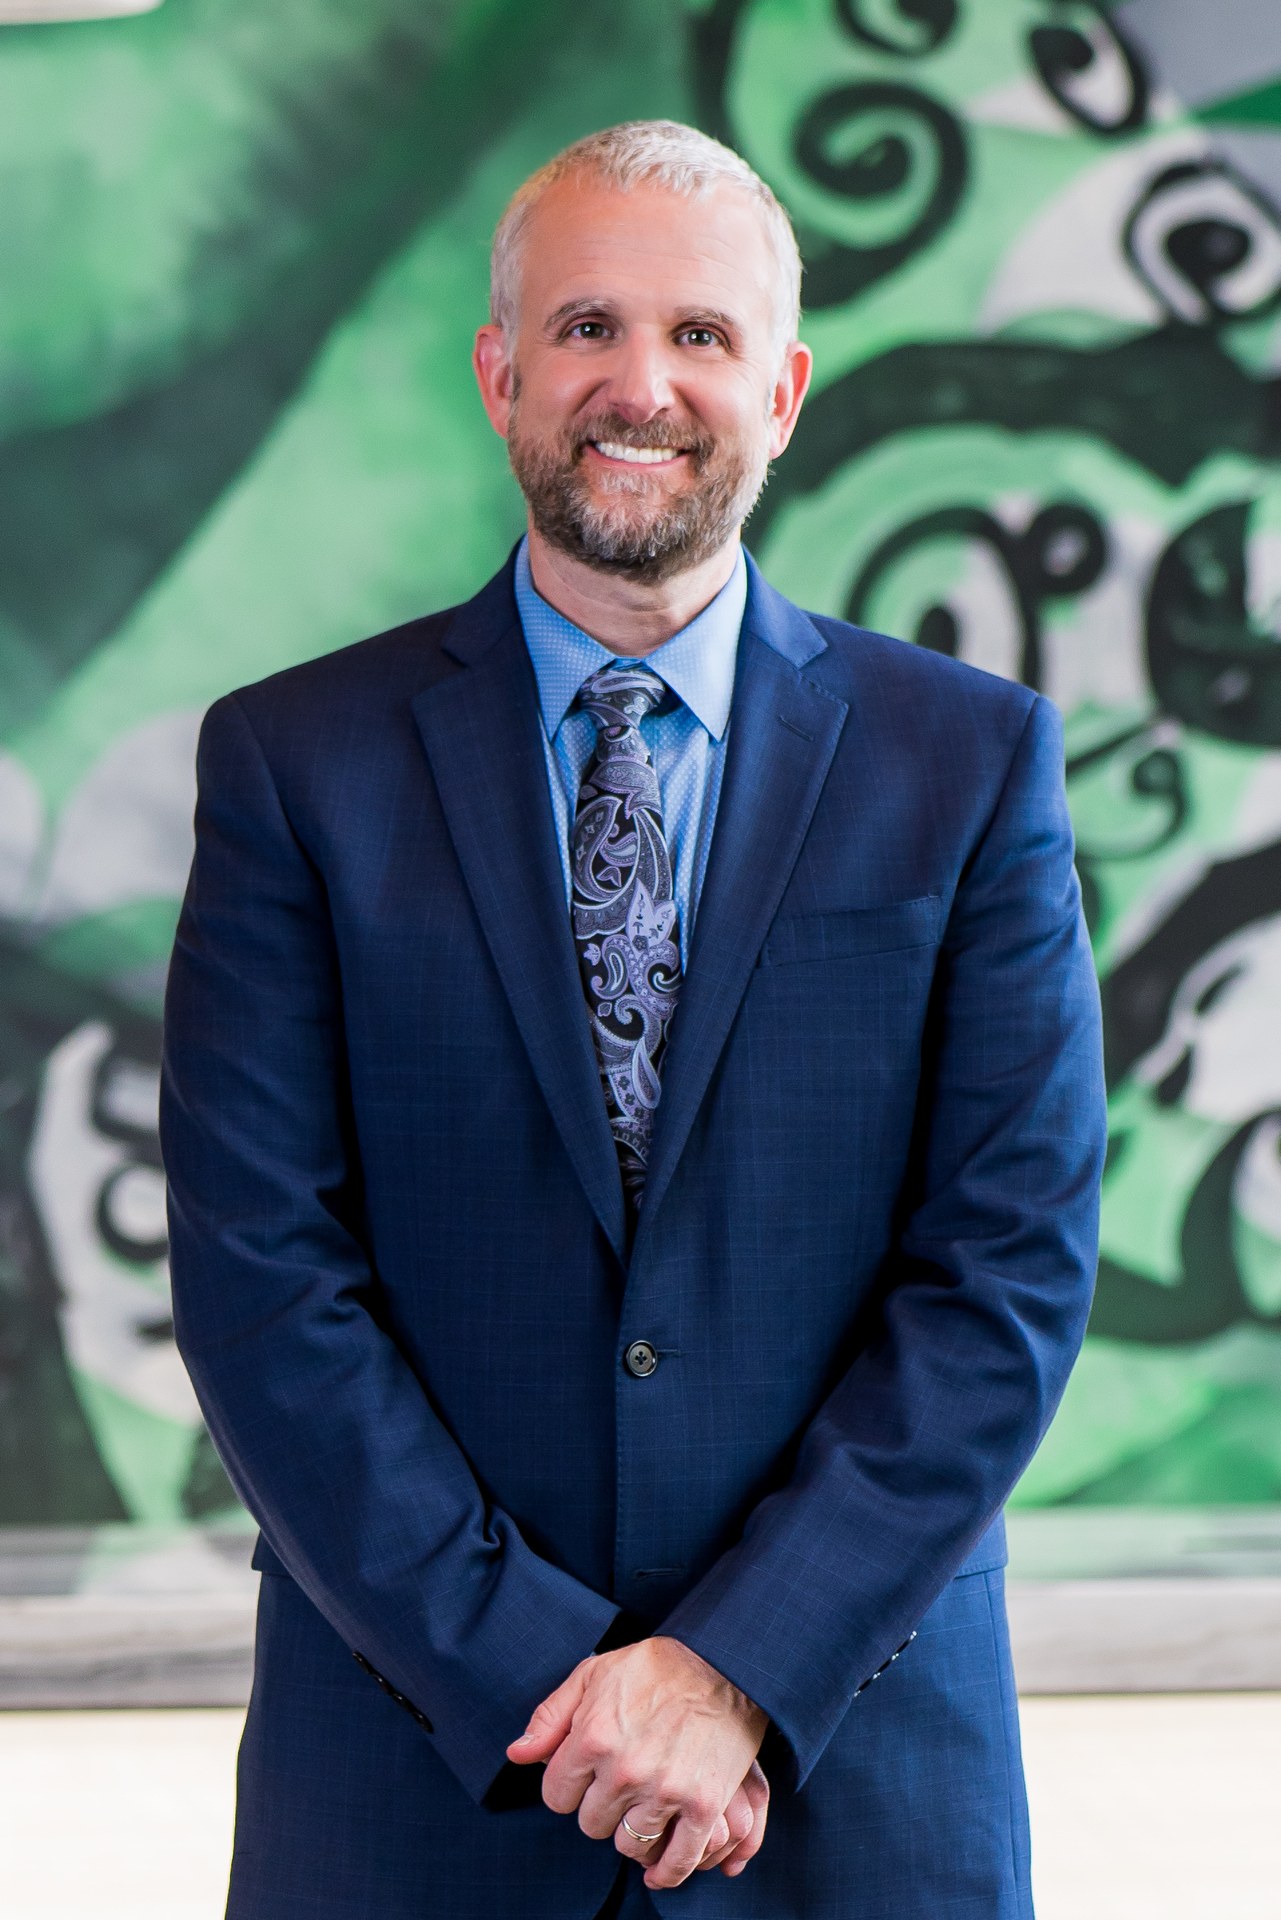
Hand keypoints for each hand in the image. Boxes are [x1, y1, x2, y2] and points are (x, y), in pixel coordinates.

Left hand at [506, 1636, 768, 1888]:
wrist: (724, 1662)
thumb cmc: (655, 1666)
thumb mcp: (593, 1673)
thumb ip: (551, 1717)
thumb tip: (517, 1755)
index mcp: (593, 1737)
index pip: (556, 1797)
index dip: (568, 1787)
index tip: (585, 1776)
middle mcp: (625, 1769)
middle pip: (591, 1824)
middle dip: (600, 1807)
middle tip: (620, 1785)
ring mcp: (665, 1791)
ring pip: (628, 1845)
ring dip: (632, 1832)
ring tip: (642, 1809)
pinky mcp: (703, 1805)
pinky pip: (676, 1861)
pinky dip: (666, 1871)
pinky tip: (658, 1868)